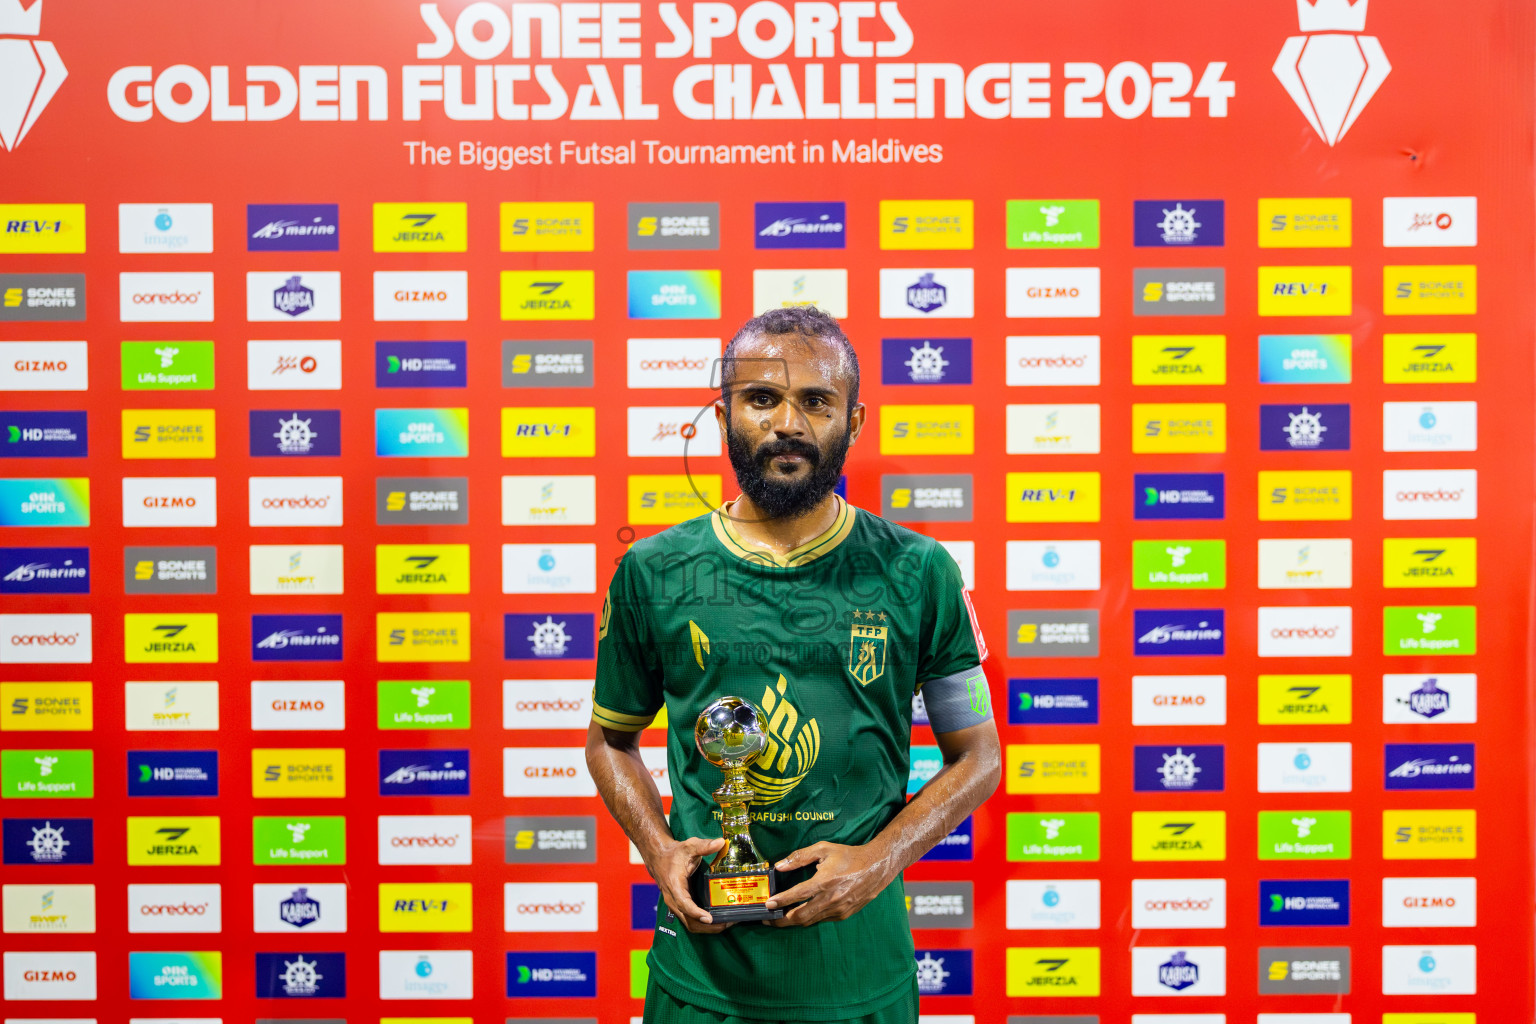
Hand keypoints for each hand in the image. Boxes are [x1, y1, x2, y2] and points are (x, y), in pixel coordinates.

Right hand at [643, 836, 731, 933]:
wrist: (658, 857)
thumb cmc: (673, 853)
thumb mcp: (688, 846)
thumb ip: (704, 846)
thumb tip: (721, 842)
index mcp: (674, 886)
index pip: (684, 904)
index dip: (696, 913)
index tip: (709, 918)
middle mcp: (673, 899)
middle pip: (689, 921)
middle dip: (708, 926)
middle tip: (727, 923)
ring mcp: (675, 905)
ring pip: (689, 924)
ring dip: (707, 928)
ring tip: (726, 923)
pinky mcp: (679, 906)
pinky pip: (690, 920)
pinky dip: (703, 924)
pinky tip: (717, 919)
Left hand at [764, 842, 893, 926]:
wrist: (876, 867)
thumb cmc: (849, 856)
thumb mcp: (823, 849)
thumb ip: (800, 857)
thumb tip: (780, 865)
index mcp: (824, 882)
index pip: (797, 895)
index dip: (780, 901)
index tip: (768, 905)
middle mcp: (831, 899)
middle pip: (800, 916)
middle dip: (781, 920)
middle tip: (767, 919)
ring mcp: (838, 910)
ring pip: (810, 921)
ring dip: (793, 921)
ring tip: (780, 918)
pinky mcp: (844, 915)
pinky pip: (821, 919)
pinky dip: (809, 918)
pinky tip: (802, 913)